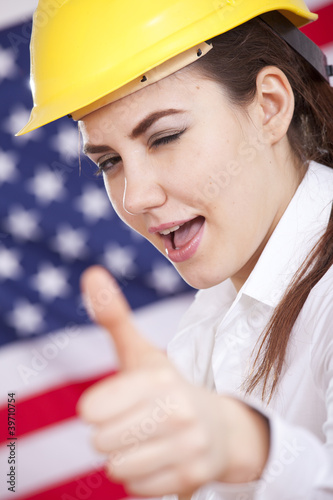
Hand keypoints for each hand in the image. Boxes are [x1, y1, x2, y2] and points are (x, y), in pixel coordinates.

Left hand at [77, 266, 268, 496]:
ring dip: (124, 456)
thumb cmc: (169, 388)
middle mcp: (177, 410)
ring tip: (147, 440)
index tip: (111, 404)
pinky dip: (140, 477)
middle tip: (135, 422)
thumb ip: (114, 316)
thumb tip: (90, 272)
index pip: (93, 410)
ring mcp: (188, 446)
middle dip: (110, 434)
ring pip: (117, 468)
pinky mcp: (193, 477)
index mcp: (159, 378)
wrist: (222, 427)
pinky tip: (160, 458)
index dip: (96, 409)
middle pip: (101, 441)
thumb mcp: (142, 353)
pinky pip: (136, 487)